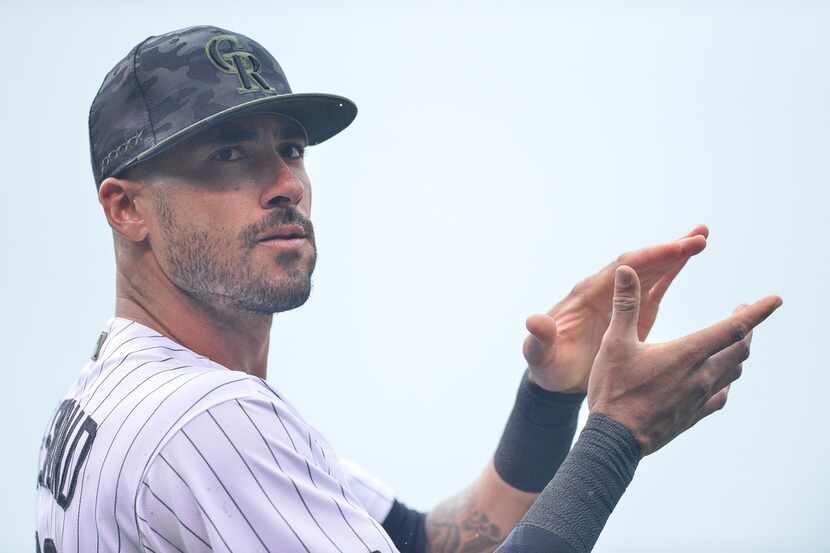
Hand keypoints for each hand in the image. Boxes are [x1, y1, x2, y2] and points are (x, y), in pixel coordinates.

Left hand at [524, 225, 708, 391]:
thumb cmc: (547, 366)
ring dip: (675, 254)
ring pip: (651, 269)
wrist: (555, 377)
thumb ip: (539, 340)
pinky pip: (655, 285)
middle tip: (700, 237)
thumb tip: (534, 322)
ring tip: (702, 237)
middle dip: (669, 251)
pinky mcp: (632, 310)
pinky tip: (690, 256)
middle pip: (640, 263)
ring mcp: (619, 298)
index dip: (648, 259)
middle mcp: (604, 290)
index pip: (621, 270)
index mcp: (586, 296)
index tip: (674, 249)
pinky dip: (672, 270)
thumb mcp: (540, 356)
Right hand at [587, 265, 781, 455]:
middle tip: (745, 314)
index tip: (775, 300)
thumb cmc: (614, 390)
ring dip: (738, 353)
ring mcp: (700, 398)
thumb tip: (625, 270)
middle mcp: (701, 376)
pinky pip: (720, 395)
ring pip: (733, 372)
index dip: (757, 312)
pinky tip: (719, 381)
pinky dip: (725, 381)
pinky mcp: (693, 415)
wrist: (615, 439)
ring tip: (735, 343)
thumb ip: (624, 305)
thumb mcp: (614, 342)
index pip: (733, 329)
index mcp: (687, 355)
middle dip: (748, 328)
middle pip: (739, 349)